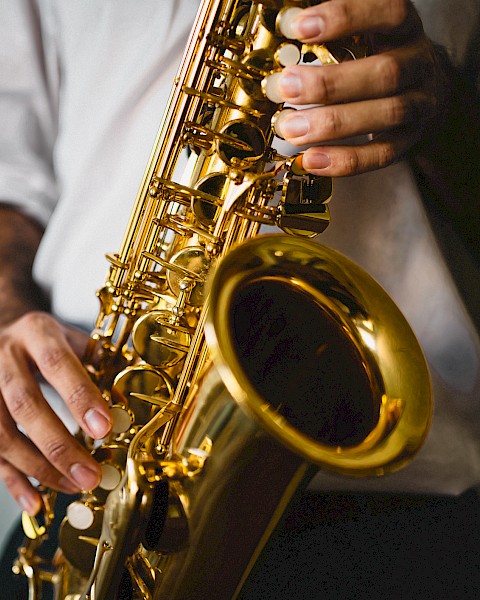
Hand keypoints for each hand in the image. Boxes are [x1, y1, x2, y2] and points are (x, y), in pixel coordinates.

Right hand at [0, 312, 111, 514]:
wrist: (0, 328)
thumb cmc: (44, 340)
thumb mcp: (71, 337)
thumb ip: (99, 363)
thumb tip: (125, 402)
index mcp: (36, 333)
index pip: (57, 365)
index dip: (80, 397)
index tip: (104, 429)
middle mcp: (4, 358)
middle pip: (25, 404)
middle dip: (58, 444)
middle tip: (89, 474)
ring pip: (1, 433)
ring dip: (38, 468)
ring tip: (72, 487)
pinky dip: (13, 480)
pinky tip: (35, 501)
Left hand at [271, 0, 448, 175]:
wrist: (427, 90)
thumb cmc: (381, 55)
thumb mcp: (364, 32)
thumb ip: (332, 33)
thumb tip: (283, 25)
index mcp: (404, 28)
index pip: (388, 13)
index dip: (345, 17)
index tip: (299, 27)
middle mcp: (419, 64)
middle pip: (386, 73)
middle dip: (330, 83)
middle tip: (285, 88)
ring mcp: (419, 105)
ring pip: (386, 115)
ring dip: (332, 124)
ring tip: (290, 128)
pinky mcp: (410, 140)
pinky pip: (381, 154)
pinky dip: (345, 160)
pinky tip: (311, 159)